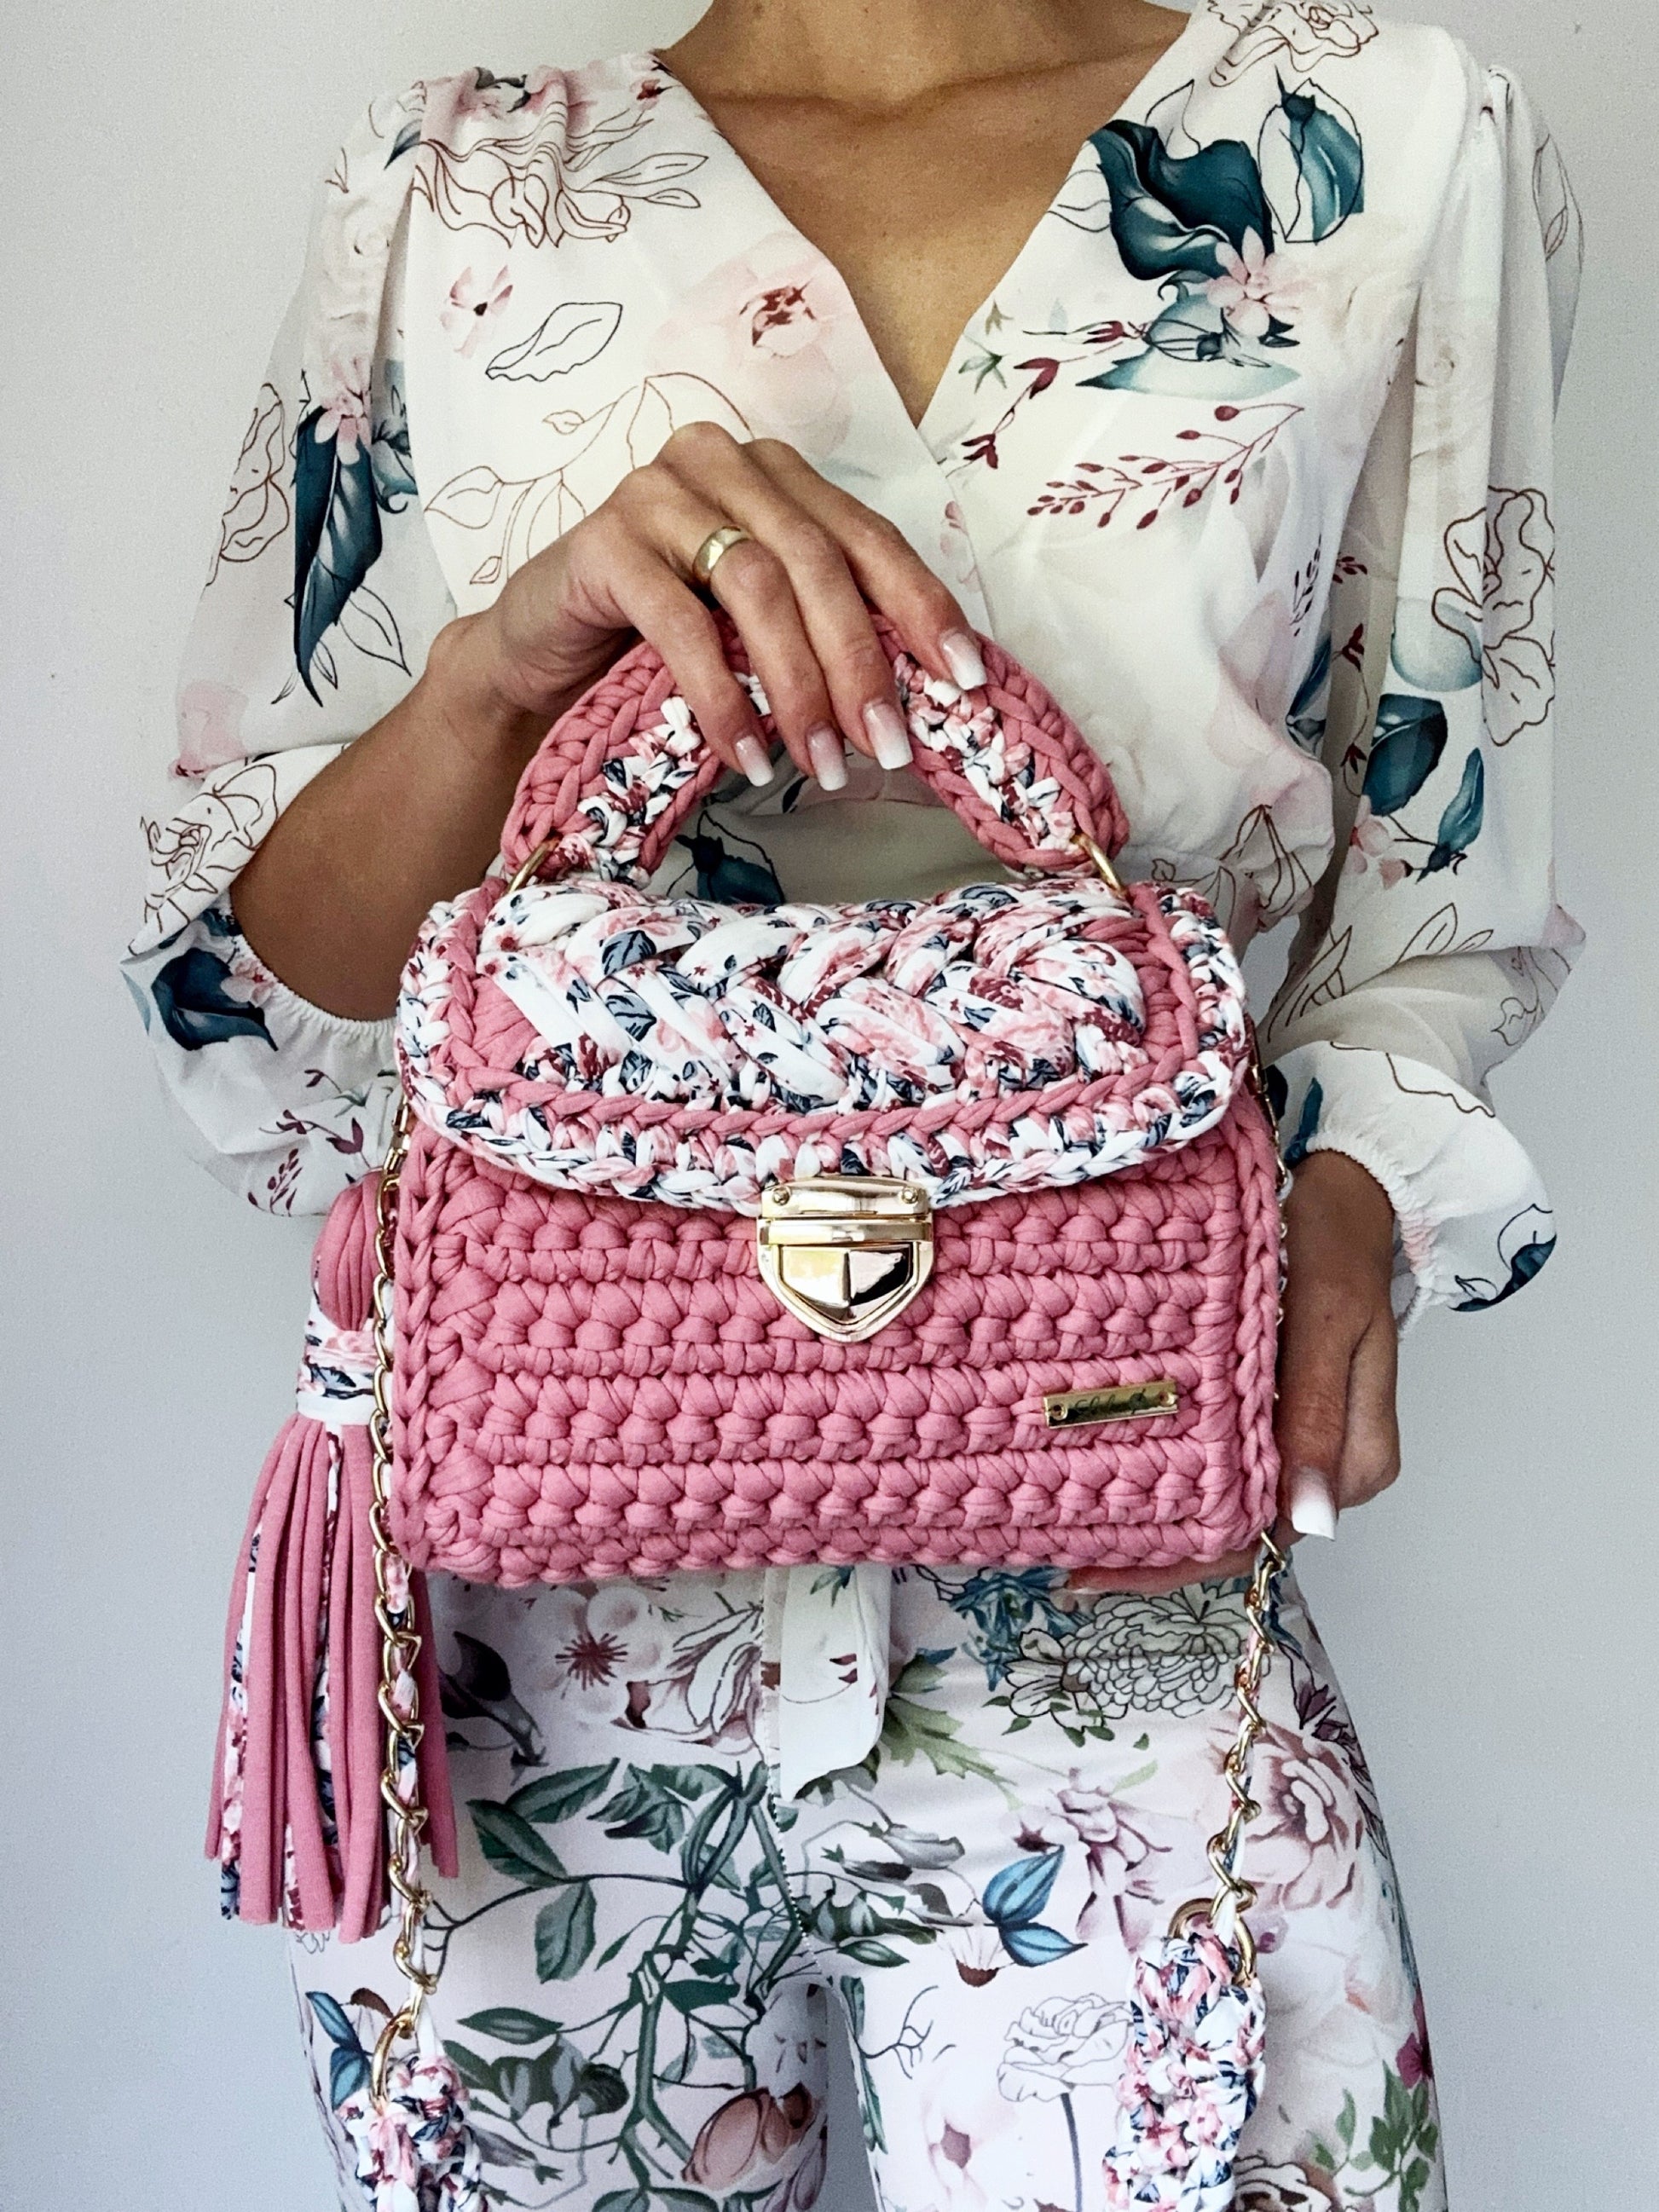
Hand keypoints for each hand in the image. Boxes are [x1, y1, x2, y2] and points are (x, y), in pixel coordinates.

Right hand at [449, 421, 987, 788]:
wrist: (541, 658)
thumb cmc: (661, 646)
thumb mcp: (755, 633)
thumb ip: (820, 634)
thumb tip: (917, 702)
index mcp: (777, 476)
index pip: (867, 537)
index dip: (922, 606)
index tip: (966, 679)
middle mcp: (723, 464)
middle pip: (819, 563)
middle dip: (861, 663)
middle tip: (886, 745)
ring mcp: (659, 494)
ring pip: (759, 587)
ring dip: (800, 686)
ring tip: (821, 762)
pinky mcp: (605, 543)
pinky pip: (683, 625)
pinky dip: (723, 697)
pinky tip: (747, 753)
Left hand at [1065, 1149, 1399, 1595]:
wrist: (1349, 1198)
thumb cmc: (1335, 1249)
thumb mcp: (1327, 1322)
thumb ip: (1316, 1413)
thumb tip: (1310, 1520)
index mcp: (1353, 1463)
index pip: (1260, 1540)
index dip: (1182, 1564)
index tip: (1103, 1572)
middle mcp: (1327, 1470)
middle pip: (1237, 1537)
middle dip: (1157, 1559)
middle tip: (1071, 1573)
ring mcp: (1299, 1445)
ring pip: (1227, 1508)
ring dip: (1160, 1525)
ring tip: (1077, 1538)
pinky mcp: (1274, 1416)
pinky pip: (1223, 1465)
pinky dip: (1174, 1479)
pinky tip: (1116, 1481)